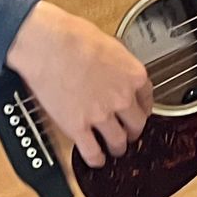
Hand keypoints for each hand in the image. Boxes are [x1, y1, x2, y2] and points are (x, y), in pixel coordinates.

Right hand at [4, 1, 153, 168]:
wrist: (48, 45)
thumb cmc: (73, 37)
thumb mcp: (110, 44)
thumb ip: (117, 63)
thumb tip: (115, 68)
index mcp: (133, 75)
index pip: (147, 99)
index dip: (142, 108)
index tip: (138, 112)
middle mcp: (122, 97)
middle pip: (137, 124)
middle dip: (133, 130)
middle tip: (129, 132)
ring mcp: (101, 114)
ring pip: (118, 142)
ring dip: (117, 147)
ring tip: (114, 148)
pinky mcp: (78, 127)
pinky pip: (92, 151)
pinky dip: (96, 159)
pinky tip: (96, 159)